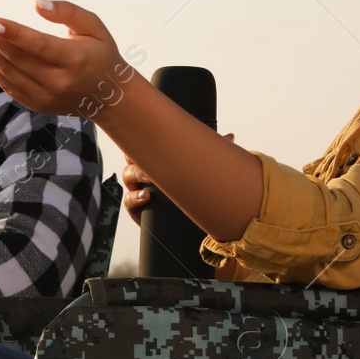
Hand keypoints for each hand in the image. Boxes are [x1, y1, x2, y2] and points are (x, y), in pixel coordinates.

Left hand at [0, 0, 133, 118]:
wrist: (107, 96)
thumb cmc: (100, 53)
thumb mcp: (94, 26)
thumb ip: (68, 11)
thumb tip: (37, 2)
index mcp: (75, 60)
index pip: (37, 45)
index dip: (11, 32)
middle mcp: (58, 82)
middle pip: (14, 57)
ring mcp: (45, 97)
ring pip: (5, 71)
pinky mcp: (35, 104)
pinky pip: (6, 83)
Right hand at [122, 134, 236, 224]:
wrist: (182, 223)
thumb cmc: (186, 193)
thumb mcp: (195, 172)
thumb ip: (208, 154)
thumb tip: (230, 136)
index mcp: (154, 161)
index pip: (143, 144)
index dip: (143, 137)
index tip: (150, 134)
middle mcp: (142, 173)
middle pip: (132, 158)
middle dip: (139, 155)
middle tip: (153, 155)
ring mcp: (136, 190)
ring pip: (129, 177)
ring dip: (138, 175)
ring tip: (151, 178)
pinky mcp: (136, 209)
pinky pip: (129, 201)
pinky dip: (135, 198)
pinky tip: (145, 197)